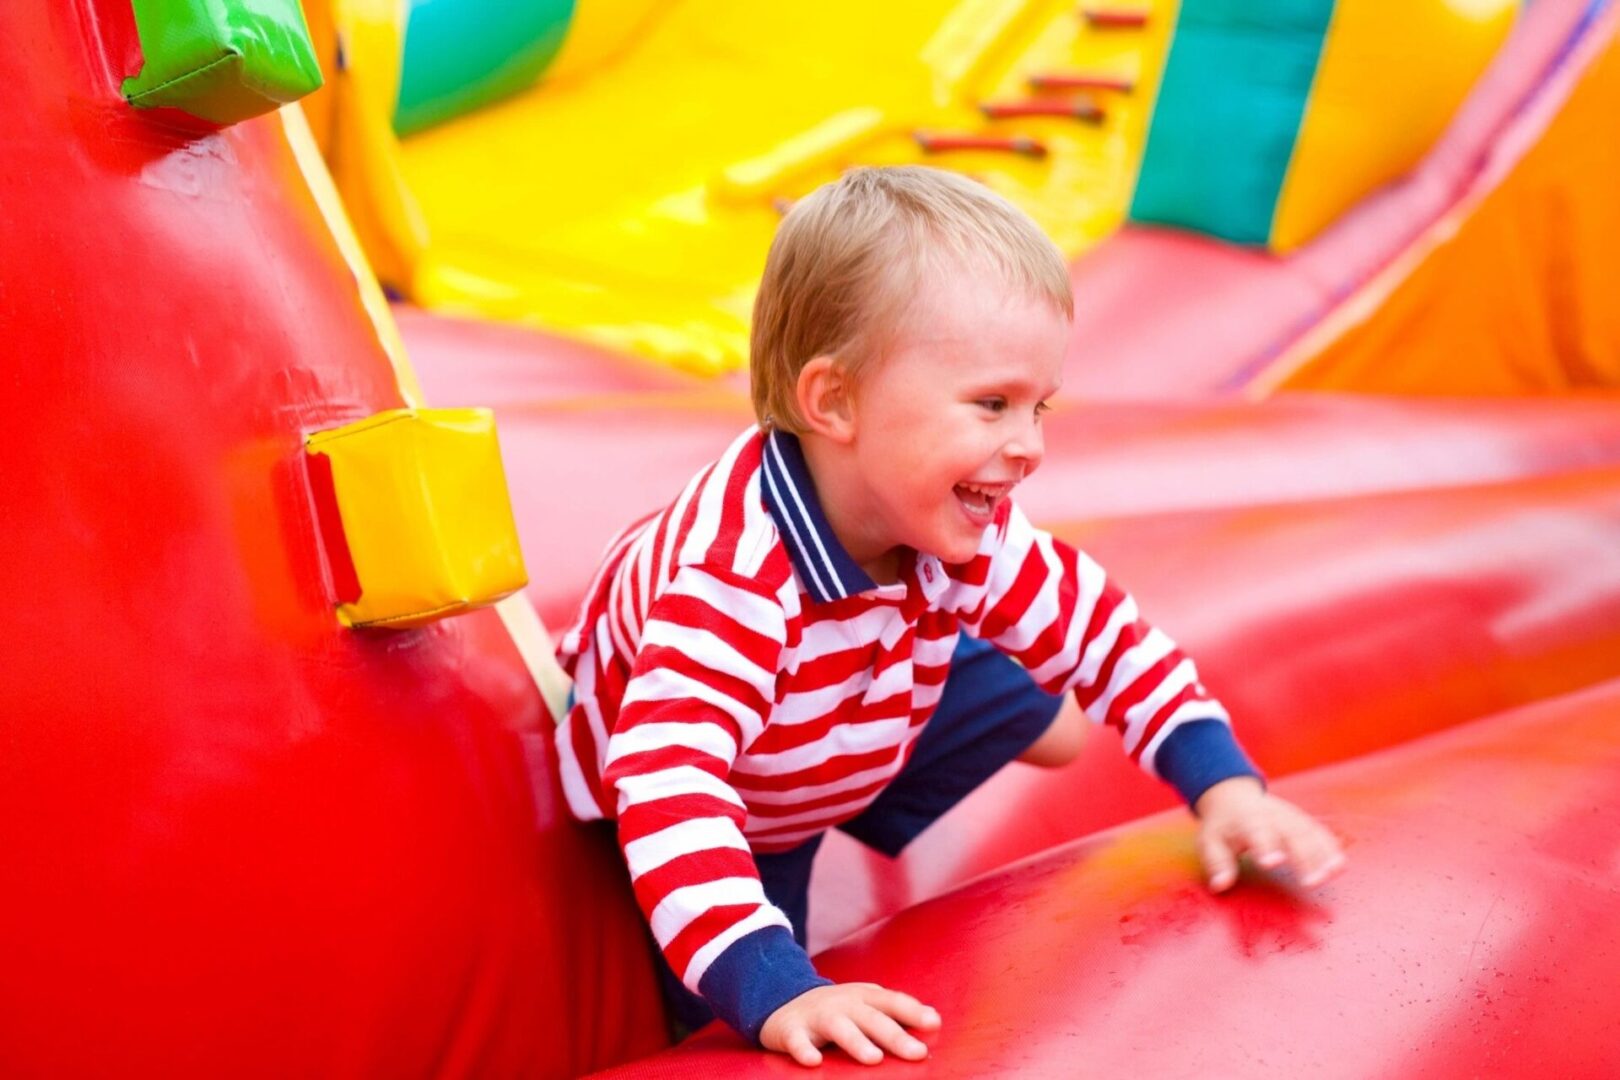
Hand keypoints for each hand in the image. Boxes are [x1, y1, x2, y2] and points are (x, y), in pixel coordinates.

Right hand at [759, 981, 940, 1066]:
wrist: (782, 1001)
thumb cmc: (836, 1010)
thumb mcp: (864, 1005)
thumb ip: (894, 1012)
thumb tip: (935, 1019)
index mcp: (863, 997)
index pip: (891, 1002)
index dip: (912, 1011)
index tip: (934, 1023)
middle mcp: (842, 1003)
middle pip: (871, 1018)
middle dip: (895, 1035)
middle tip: (917, 1053)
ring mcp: (816, 1015)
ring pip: (838, 1027)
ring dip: (856, 1041)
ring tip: (874, 1058)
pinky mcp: (790, 1030)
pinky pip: (796, 1040)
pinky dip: (804, 1050)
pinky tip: (814, 1062)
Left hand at [1193, 777, 1345, 892]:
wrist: (1235, 796)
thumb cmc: (1223, 825)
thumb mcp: (1210, 840)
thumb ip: (1217, 862)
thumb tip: (1221, 885)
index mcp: (1247, 820)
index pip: (1257, 832)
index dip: (1266, 846)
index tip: (1272, 864)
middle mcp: (1273, 817)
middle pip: (1291, 835)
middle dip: (1304, 858)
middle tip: (1311, 882)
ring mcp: (1291, 818)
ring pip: (1310, 834)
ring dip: (1323, 854)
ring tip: (1332, 875)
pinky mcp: (1303, 822)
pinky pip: (1320, 833)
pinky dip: (1331, 848)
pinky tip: (1340, 866)